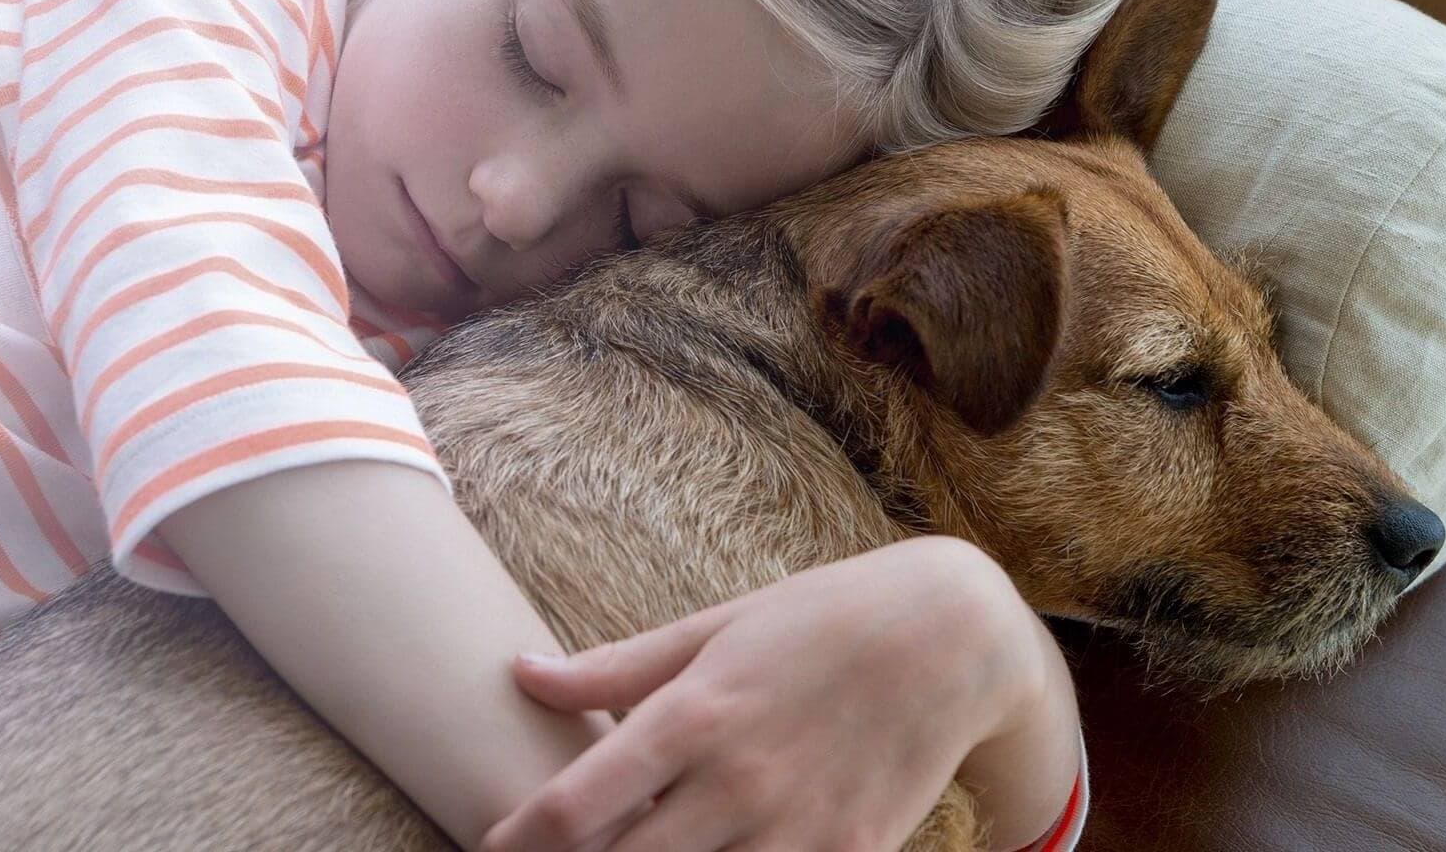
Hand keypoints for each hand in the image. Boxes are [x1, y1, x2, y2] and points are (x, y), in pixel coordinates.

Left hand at [478, 536, 1036, 851]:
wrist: (955, 636)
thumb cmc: (824, 617)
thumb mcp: (719, 625)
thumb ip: (617, 666)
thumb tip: (522, 674)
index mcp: (695, 716)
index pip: (574, 811)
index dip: (512, 845)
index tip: (491, 849)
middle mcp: (739, 783)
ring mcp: (799, 831)